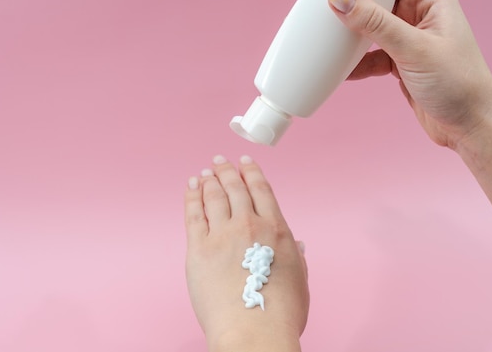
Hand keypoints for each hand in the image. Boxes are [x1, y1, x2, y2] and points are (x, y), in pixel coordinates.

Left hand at [184, 155, 308, 351]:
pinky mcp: (199, 248)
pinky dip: (192, 196)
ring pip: (214, 196)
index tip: (245, 162)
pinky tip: (192, 187)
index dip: (252, 172)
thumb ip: (296, 257)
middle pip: (235, 188)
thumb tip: (296, 244)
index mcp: (276, 230)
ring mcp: (222, 235)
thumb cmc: (280, 312)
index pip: (261, 190)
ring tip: (205, 172)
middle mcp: (249, 225)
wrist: (253, 331)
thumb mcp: (299, 281)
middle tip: (220, 161)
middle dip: (227, 171)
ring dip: (209, 180)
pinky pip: (194, 214)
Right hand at [328, 0, 491, 149]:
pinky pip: (371, 55)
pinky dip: (357, 63)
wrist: (469, 126)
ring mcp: (409, 38)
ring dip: (351, 39)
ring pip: (370, 29)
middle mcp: (420, 14)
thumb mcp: (413, 50)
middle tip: (323, 18)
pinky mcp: (400, 61)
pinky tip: (342, 71)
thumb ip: (375, 23)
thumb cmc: (458, 84)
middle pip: (375, 1)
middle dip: (349, 9)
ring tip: (328, 44)